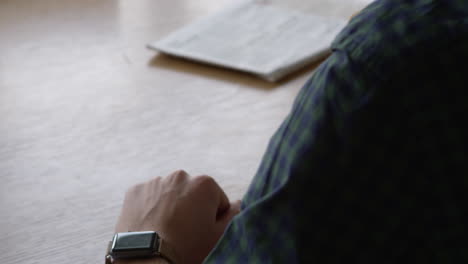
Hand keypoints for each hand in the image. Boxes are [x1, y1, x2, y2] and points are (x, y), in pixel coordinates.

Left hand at [115, 170, 240, 263]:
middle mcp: (180, 176)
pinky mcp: (135, 191)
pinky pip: (148, 197)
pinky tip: (152, 225)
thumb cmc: (187, 248)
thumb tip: (239, 203)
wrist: (147, 258)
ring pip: (170, 194)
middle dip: (191, 208)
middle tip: (185, 232)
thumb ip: (234, 215)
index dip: (213, 217)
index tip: (203, 231)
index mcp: (204, 184)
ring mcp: (155, 182)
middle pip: (192, 194)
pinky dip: (151, 208)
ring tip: (166, 230)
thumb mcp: (219, 236)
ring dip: (171, 206)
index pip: (217, 200)